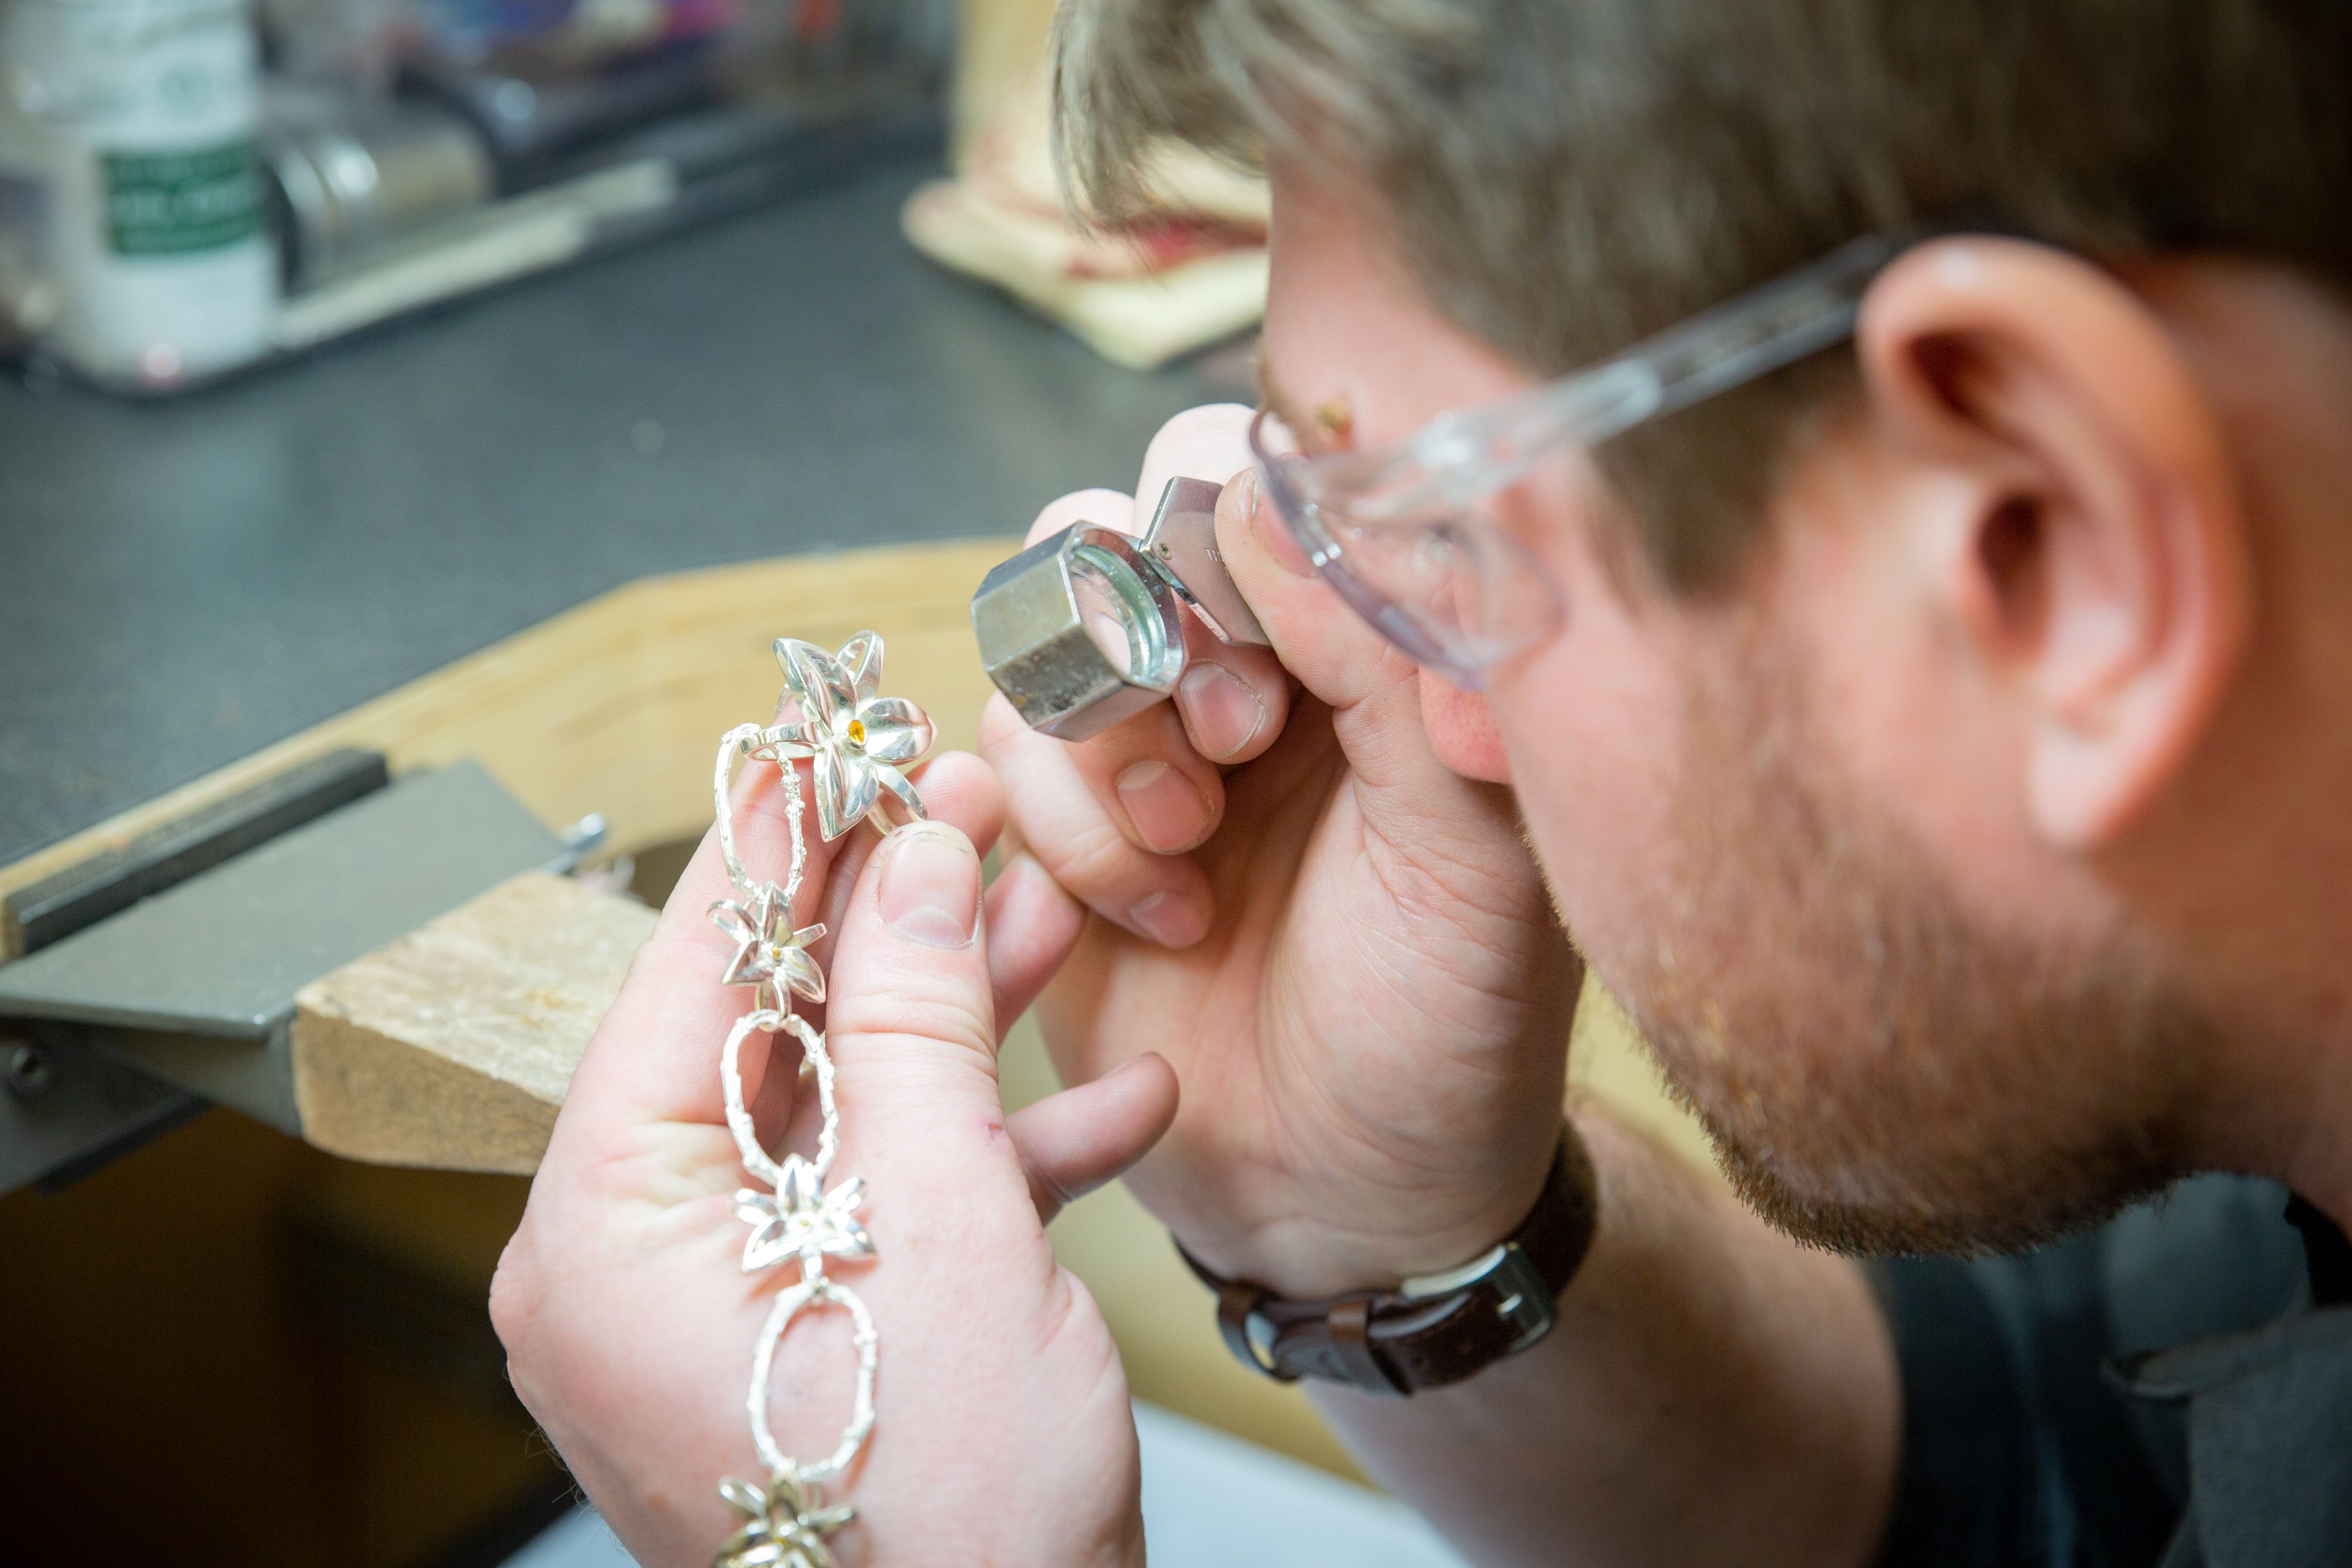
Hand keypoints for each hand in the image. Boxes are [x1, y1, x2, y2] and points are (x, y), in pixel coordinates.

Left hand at [491, 751, 1177, 1566]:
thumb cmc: (941, 1514)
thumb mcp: (937, 1217)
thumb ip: (913, 1017)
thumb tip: (910, 858)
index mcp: (606, 1226)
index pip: (684, 974)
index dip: (774, 841)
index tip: (830, 733)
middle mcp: (639, 1262)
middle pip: (770, 1033)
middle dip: (891, 922)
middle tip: (967, 807)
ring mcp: (728, 1305)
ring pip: (844, 1107)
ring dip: (959, 1021)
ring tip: (1050, 917)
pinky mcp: (819, 1335)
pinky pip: (886, 1202)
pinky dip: (987, 1148)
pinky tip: (1105, 1097)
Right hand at [979, 405, 1580, 1297]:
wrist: (1344, 1200)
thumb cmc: (1443, 1026)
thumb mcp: (1471, 845)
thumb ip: (1399, 659)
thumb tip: (1275, 498)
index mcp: (1374, 642)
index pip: (1272, 484)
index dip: (1241, 541)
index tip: (1277, 657)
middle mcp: (1253, 668)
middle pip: (1128, 530)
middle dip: (1157, 636)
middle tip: (1233, 744)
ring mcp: (1144, 743)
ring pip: (1044, 638)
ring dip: (1106, 749)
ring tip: (1190, 859)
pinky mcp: (1058, 828)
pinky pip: (997, 750)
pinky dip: (1061, 827)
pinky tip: (1152, 914)